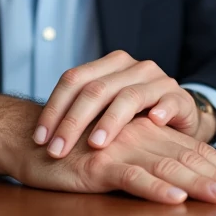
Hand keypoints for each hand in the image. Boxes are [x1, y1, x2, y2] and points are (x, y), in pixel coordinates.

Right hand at [0, 95, 215, 201]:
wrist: (28, 138)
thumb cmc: (75, 151)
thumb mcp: (118, 156)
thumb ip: (149, 163)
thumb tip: (183, 185)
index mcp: (150, 134)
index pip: (195, 151)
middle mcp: (142, 136)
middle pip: (191, 158)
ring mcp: (122, 148)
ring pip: (169, 166)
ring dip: (200, 184)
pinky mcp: (100, 163)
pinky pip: (132, 176)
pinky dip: (155, 189)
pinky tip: (176, 199)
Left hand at [33, 51, 207, 157]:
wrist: (178, 118)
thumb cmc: (134, 119)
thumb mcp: (104, 111)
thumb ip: (79, 115)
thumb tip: (36, 136)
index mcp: (109, 65)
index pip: (73, 79)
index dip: (53, 108)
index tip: (39, 139)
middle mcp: (133, 67)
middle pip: (95, 89)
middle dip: (72, 122)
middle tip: (57, 151)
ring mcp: (158, 80)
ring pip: (128, 96)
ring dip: (109, 122)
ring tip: (95, 145)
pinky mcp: (179, 97)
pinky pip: (168, 101)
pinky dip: (159, 111)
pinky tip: (151, 123)